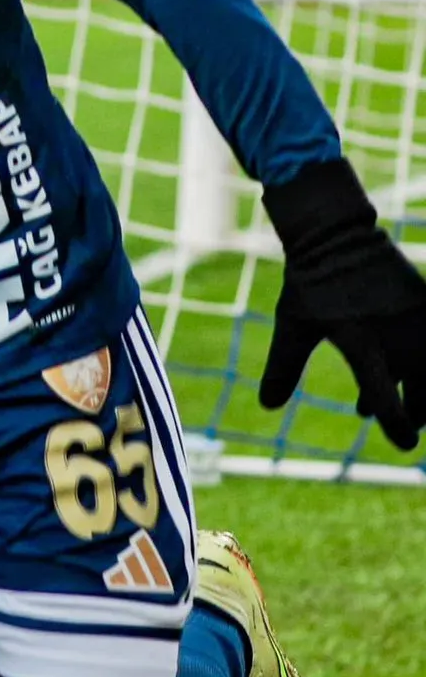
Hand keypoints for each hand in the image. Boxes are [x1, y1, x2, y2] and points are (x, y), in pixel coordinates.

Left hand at [260, 156, 425, 450]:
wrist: (335, 232)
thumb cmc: (310, 281)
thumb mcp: (292, 325)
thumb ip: (283, 367)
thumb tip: (266, 406)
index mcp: (359, 342)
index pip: (382, 392)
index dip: (396, 421)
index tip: (406, 444)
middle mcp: (392, 332)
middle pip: (422, 386)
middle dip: (418, 411)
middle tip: (412, 424)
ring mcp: (411, 316)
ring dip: (422, 389)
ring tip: (410, 406)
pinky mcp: (422, 302)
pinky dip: (422, 359)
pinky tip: (408, 370)